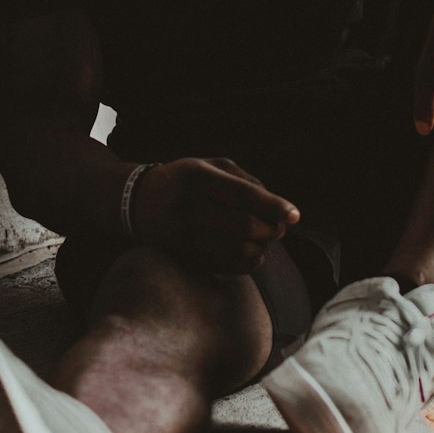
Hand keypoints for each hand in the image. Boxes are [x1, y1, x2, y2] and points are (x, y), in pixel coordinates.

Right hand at [132, 157, 299, 274]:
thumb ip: (246, 181)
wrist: (137, 203)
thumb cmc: (184, 180)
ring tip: (264, 238)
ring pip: (238, 250)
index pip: (243, 194)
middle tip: (279, 228)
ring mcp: (183, 235)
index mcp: (197, 177)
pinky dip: (248, 261)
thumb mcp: (210, 166)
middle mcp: (187, 206)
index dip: (274, 206)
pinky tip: (249, 250)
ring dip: (261, 247)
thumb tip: (277, 209)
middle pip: (244, 226)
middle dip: (271, 230)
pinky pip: (227, 266)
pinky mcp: (184, 256)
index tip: (295, 215)